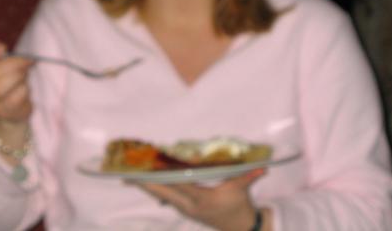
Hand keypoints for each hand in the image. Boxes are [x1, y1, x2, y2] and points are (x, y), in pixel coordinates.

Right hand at [0, 39, 32, 125]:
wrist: (12, 109)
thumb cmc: (9, 79)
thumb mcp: (3, 63)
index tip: (3, 47)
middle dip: (14, 63)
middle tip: (27, 61)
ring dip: (18, 77)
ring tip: (25, 75)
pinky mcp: (3, 111)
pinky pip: (12, 99)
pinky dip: (22, 90)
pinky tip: (25, 88)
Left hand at [134, 168, 266, 230]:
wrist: (239, 228)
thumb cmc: (239, 205)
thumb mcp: (242, 189)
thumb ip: (249, 176)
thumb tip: (263, 167)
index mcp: (202, 199)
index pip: (179, 186)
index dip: (164, 178)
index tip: (150, 170)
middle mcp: (189, 206)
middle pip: (163, 192)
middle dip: (146, 183)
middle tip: (128, 173)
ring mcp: (185, 209)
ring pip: (162, 196)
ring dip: (147, 186)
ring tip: (130, 176)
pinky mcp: (184, 209)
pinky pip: (166, 198)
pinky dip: (155, 189)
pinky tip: (145, 183)